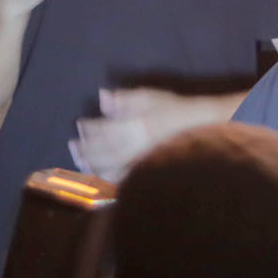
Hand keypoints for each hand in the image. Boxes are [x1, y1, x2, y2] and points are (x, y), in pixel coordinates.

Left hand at [71, 87, 210, 181]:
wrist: (204, 130)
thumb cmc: (177, 111)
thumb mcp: (152, 97)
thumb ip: (126, 99)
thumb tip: (102, 97)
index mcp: (135, 126)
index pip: (104, 129)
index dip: (89, 128)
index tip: (80, 125)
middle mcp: (135, 147)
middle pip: (102, 150)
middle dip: (85, 148)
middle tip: (73, 145)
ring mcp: (140, 163)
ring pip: (109, 168)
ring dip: (91, 164)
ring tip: (81, 161)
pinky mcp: (145, 174)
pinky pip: (122, 180)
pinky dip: (107, 178)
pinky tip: (101, 176)